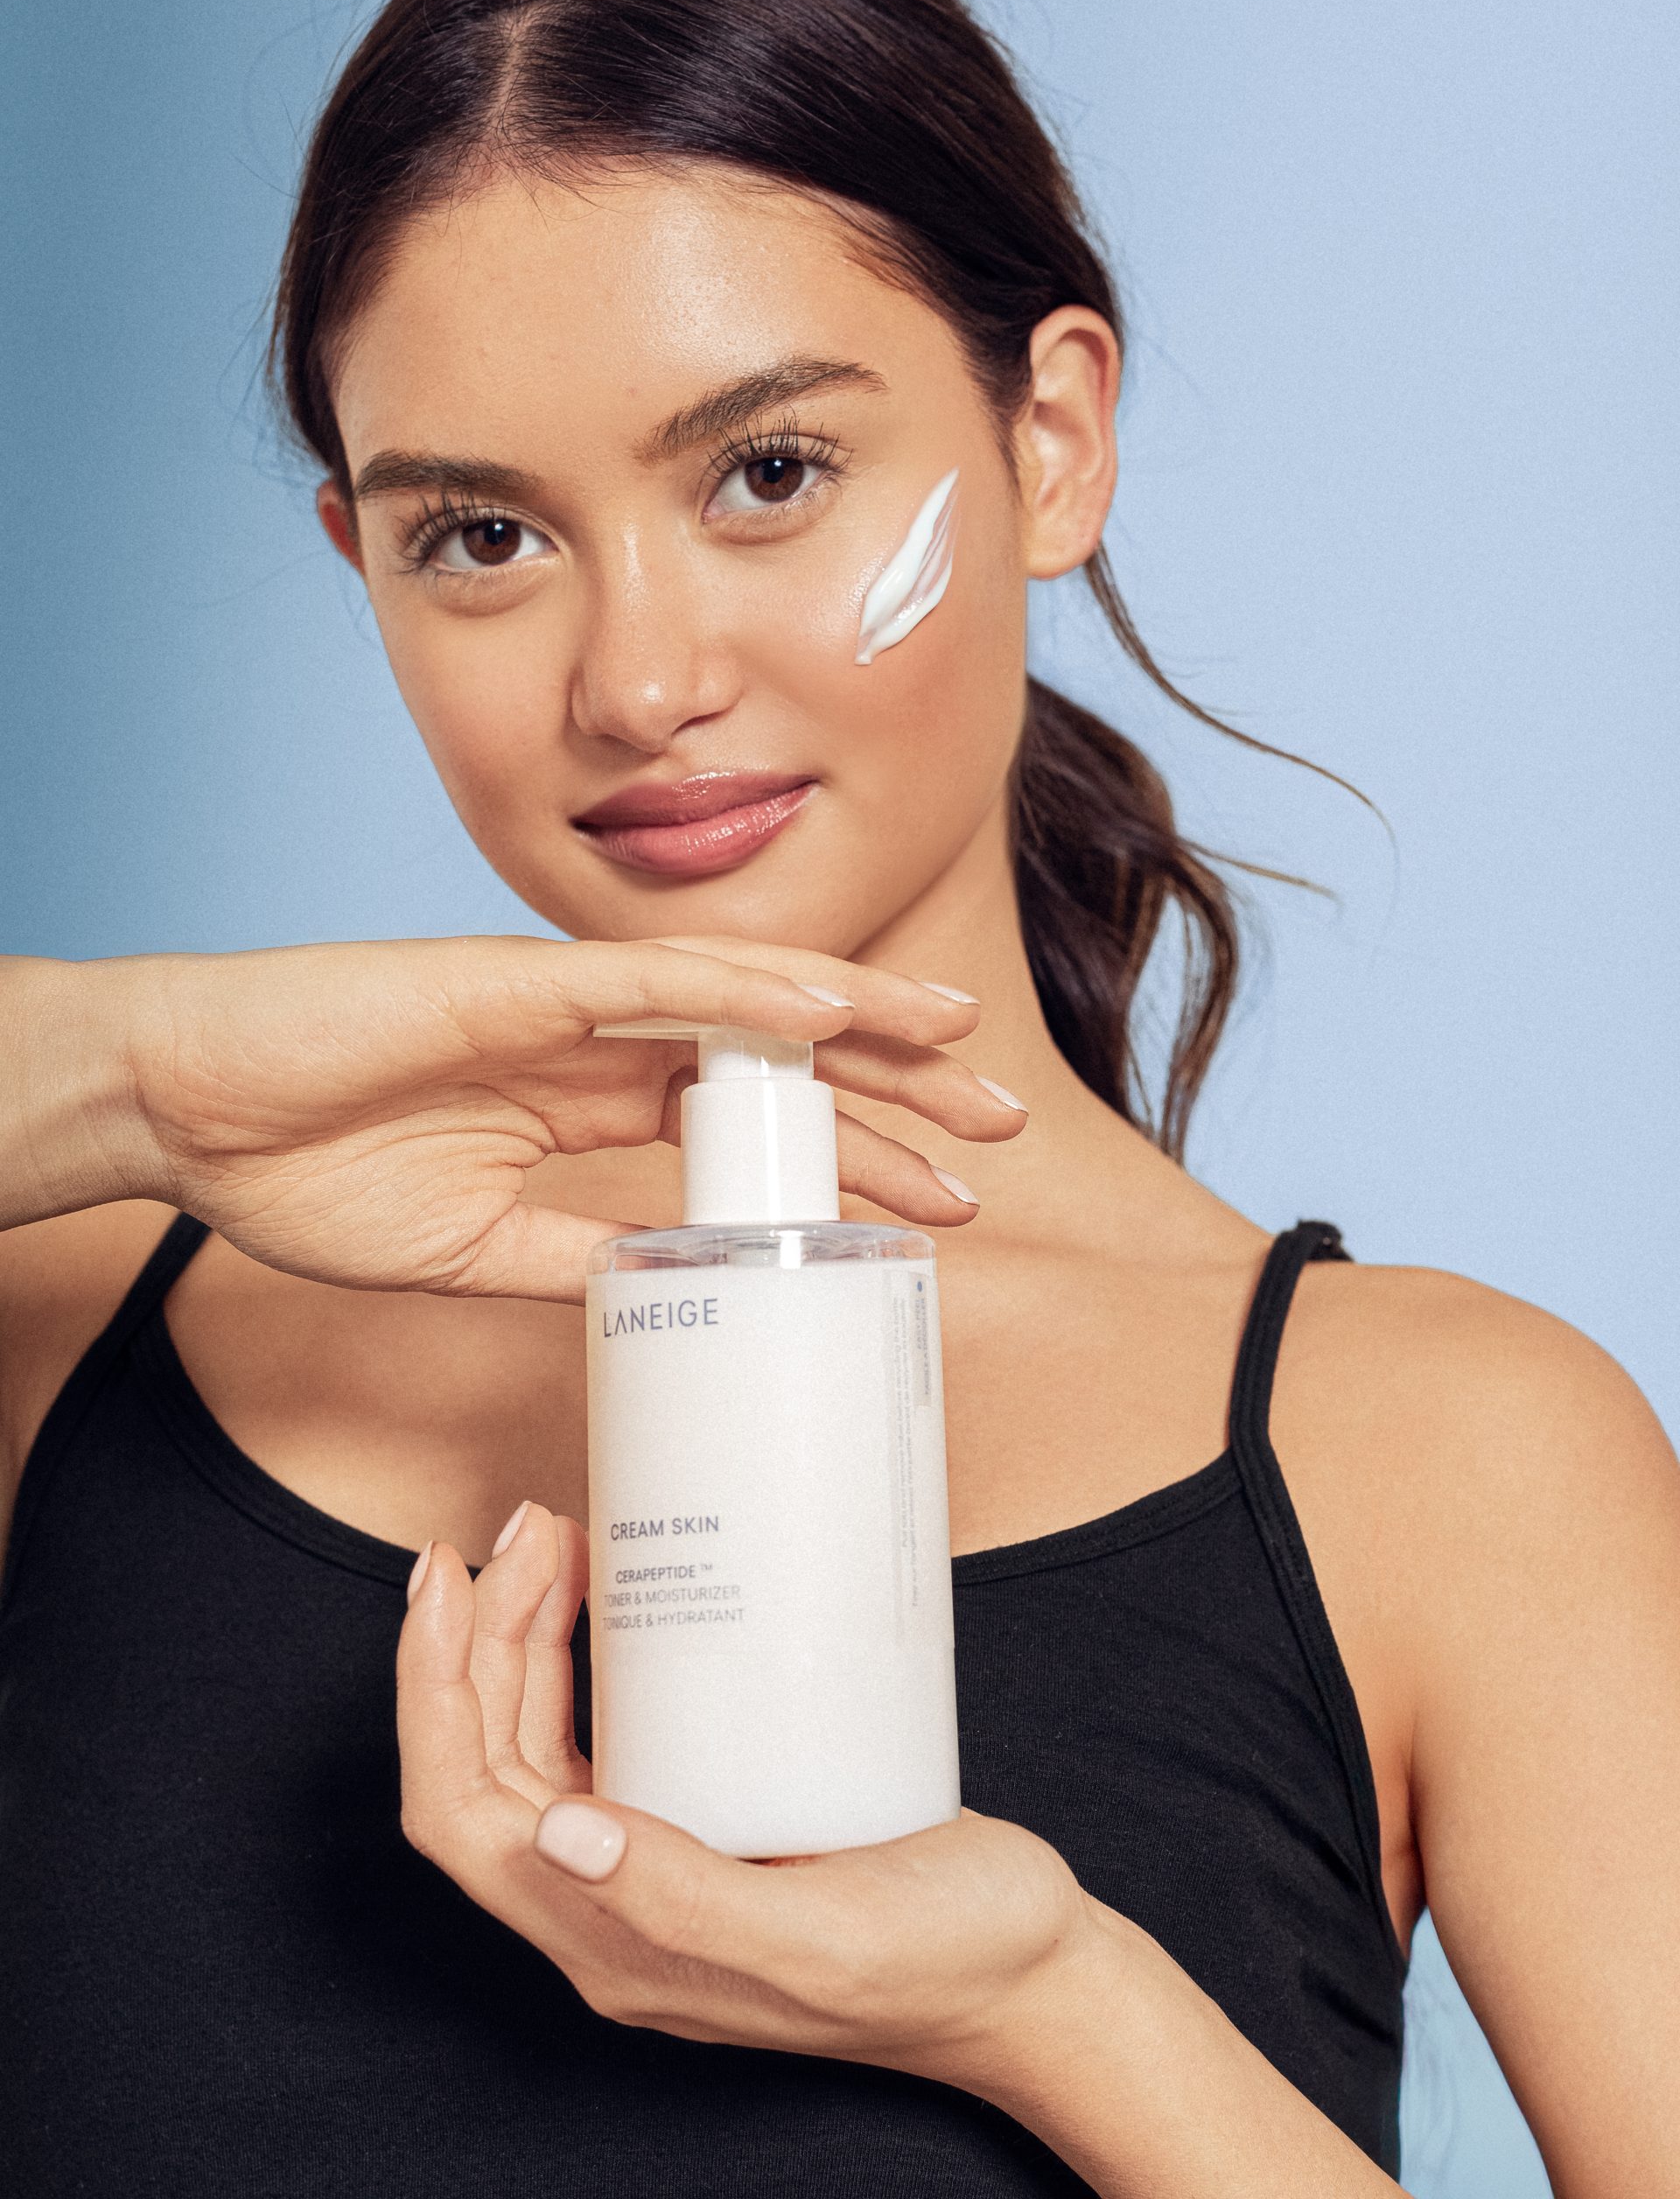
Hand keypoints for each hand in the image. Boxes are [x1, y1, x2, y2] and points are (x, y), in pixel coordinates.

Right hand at [6, 935, 1022, 1297]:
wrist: (189, 1111)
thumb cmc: (309, 1168)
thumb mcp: (473, 1249)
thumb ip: (580, 1256)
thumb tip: (681, 1293)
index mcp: (594, 1102)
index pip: (759, 1125)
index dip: (857, 1158)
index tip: (946, 1204)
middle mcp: (601, 1042)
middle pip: (782, 1060)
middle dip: (897, 1091)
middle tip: (1003, 1128)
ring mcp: (565, 1007)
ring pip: (745, 1003)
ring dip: (859, 1025)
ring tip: (962, 1047)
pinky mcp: (514, 986)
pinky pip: (653, 982)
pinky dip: (748, 992)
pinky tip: (832, 1010)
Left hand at [396, 1504, 1096, 2090]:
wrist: (1040, 1976)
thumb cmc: (948, 1961)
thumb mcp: (821, 1932)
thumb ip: (683, 1894)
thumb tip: (555, 1835)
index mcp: (618, 1947)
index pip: (461, 1815)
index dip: (431, 1695)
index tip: (444, 1579)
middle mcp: (617, 1912)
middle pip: (490, 1763)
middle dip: (484, 1635)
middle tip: (534, 1525)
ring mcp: (661, 1868)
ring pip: (541, 1744)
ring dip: (527, 1637)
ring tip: (562, 1539)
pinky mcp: (711, 1825)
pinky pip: (608, 1736)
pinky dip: (589, 1658)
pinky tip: (623, 1599)